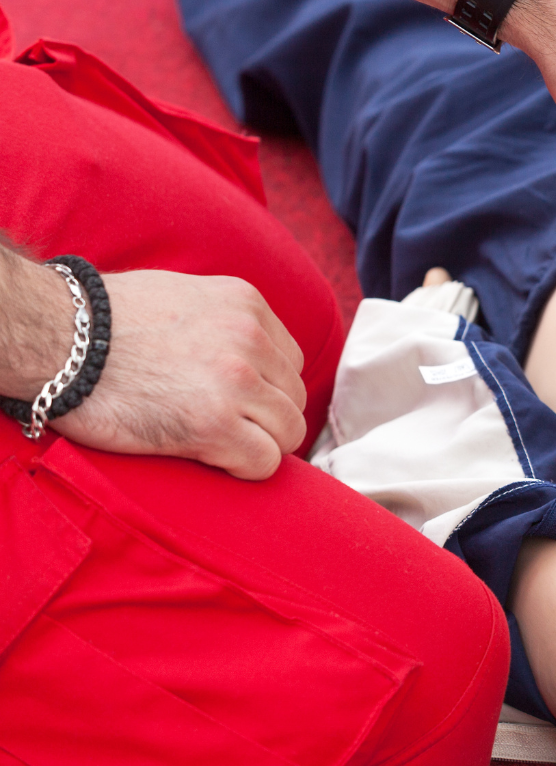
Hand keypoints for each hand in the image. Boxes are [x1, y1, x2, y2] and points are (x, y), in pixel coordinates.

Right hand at [50, 270, 307, 480]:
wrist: (52, 337)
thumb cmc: (99, 322)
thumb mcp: (180, 297)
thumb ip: (222, 322)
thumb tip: (245, 356)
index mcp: (246, 305)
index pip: (289, 361)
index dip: (265, 388)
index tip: (236, 403)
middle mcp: (250, 339)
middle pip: (294, 397)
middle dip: (265, 418)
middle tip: (226, 430)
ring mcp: (237, 382)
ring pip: (288, 431)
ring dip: (259, 444)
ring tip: (217, 446)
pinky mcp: (214, 424)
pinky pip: (264, 461)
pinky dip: (244, 468)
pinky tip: (212, 460)